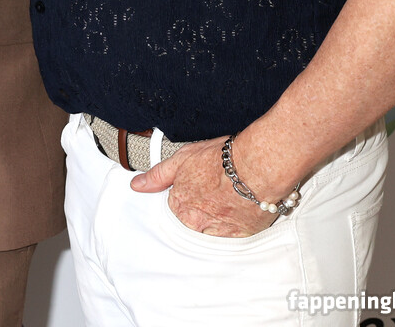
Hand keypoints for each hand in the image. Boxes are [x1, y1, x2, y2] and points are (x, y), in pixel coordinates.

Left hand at [130, 140, 276, 237]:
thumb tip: (137, 185)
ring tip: (231, 197)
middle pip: (194, 219)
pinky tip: (241, 207)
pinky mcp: (241, 236)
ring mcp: (219, 231)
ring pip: (212, 228)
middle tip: (219, 189)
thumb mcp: (181, 159)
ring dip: (219, 216)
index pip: (177, 204)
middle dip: (204, 206)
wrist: (257, 168)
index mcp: (179, 204)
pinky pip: (233, 235)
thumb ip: (158, 175)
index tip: (202, 183)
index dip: (191, 190)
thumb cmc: (222, 160)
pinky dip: (236, 223)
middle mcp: (196, 222)